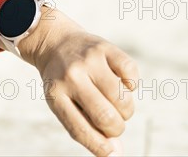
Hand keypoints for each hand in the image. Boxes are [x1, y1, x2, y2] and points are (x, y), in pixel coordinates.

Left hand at [18, 7, 139, 156]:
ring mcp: (89, 60)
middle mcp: (71, 76)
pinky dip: (131, 84)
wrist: (55, 42)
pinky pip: (131, 73)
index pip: (80, 130)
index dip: (100, 147)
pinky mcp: (105, 47)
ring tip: (117, 104)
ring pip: (122, 97)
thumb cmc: (64, 82)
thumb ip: (87, 127)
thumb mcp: (64, 103)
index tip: (111, 153)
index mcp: (55, 95)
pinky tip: (121, 83)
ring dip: (126, 109)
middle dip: (117, 128)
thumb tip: (115, 152)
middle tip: (114, 122)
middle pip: (105, 116)